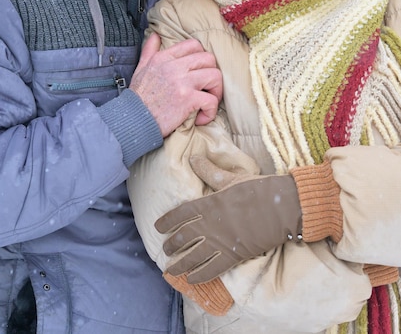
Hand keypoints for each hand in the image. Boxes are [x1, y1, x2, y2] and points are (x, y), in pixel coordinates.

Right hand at [130, 33, 222, 135]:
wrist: (132, 120)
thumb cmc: (138, 97)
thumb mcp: (141, 68)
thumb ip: (149, 50)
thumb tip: (155, 35)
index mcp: (164, 58)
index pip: (194, 45)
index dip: (202, 57)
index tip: (200, 72)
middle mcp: (174, 67)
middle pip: (209, 58)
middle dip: (212, 73)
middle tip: (207, 88)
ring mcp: (182, 82)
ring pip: (215, 76)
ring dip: (216, 91)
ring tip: (207, 102)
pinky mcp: (187, 99)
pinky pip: (211, 100)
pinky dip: (211, 111)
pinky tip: (201, 118)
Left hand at [155, 159, 301, 282]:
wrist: (281, 207)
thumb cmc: (257, 189)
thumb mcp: (231, 178)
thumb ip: (210, 172)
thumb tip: (192, 158)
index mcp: (208, 204)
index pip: (180, 214)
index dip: (167, 221)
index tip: (158, 227)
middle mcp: (210, 225)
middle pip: (183, 238)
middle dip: (172, 245)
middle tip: (165, 250)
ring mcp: (220, 242)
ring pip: (194, 257)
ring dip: (180, 264)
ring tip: (171, 270)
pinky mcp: (233, 256)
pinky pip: (212, 269)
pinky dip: (200, 276)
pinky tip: (192, 280)